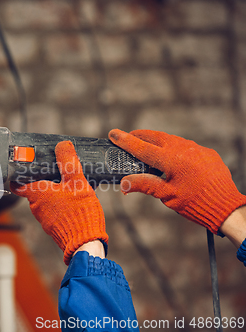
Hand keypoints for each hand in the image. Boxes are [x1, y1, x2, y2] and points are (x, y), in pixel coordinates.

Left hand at [10, 141, 107, 264]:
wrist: (86, 243)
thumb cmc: (80, 215)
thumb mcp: (77, 181)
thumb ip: (69, 162)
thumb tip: (63, 146)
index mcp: (37, 193)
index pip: (18, 182)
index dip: (19, 173)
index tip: (24, 166)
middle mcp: (36, 207)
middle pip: (34, 189)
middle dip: (44, 180)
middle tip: (57, 172)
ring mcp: (44, 218)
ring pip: (44, 200)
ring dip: (54, 192)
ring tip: (71, 186)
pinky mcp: (53, 226)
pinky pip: (53, 210)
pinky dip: (60, 204)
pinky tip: (74, 201)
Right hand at [109, 129, 245, 233]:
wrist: (227, 207)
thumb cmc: (196, 203)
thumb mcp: (167, 195)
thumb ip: (144, 185)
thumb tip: (124, 183)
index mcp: (171, 159)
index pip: (142, 147)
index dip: (125, 141)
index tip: (113, 133)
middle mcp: (184, 149)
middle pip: (155, 137)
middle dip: (139, 136)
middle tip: (128, 138)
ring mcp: (197, 149)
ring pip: (170, 140)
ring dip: (156, 142)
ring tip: (147, 147)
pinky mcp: (207, 153)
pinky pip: (186, 146)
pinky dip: (173, 149)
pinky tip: (171, 159)